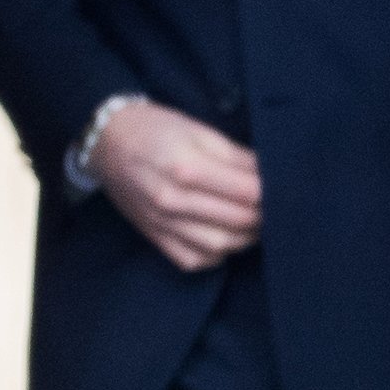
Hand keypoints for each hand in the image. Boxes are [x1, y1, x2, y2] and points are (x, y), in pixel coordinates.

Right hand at [89, 100, 261, 271]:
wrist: (107, 143)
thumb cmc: (155, 129)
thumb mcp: (198, 130)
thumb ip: (237, 155)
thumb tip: (270, 174)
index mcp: (185, 167)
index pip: (248, 192)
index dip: (271, 191)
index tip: (282, 186)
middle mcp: (173, 199)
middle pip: (240, 220)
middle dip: (265, 214)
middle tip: (273, 204)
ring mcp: (163, 223)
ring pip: (223, 245)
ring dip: (247, 236)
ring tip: (253, 220)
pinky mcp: (156, 238)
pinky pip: (197, 260)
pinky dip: (218, 253)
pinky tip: (223, 234)